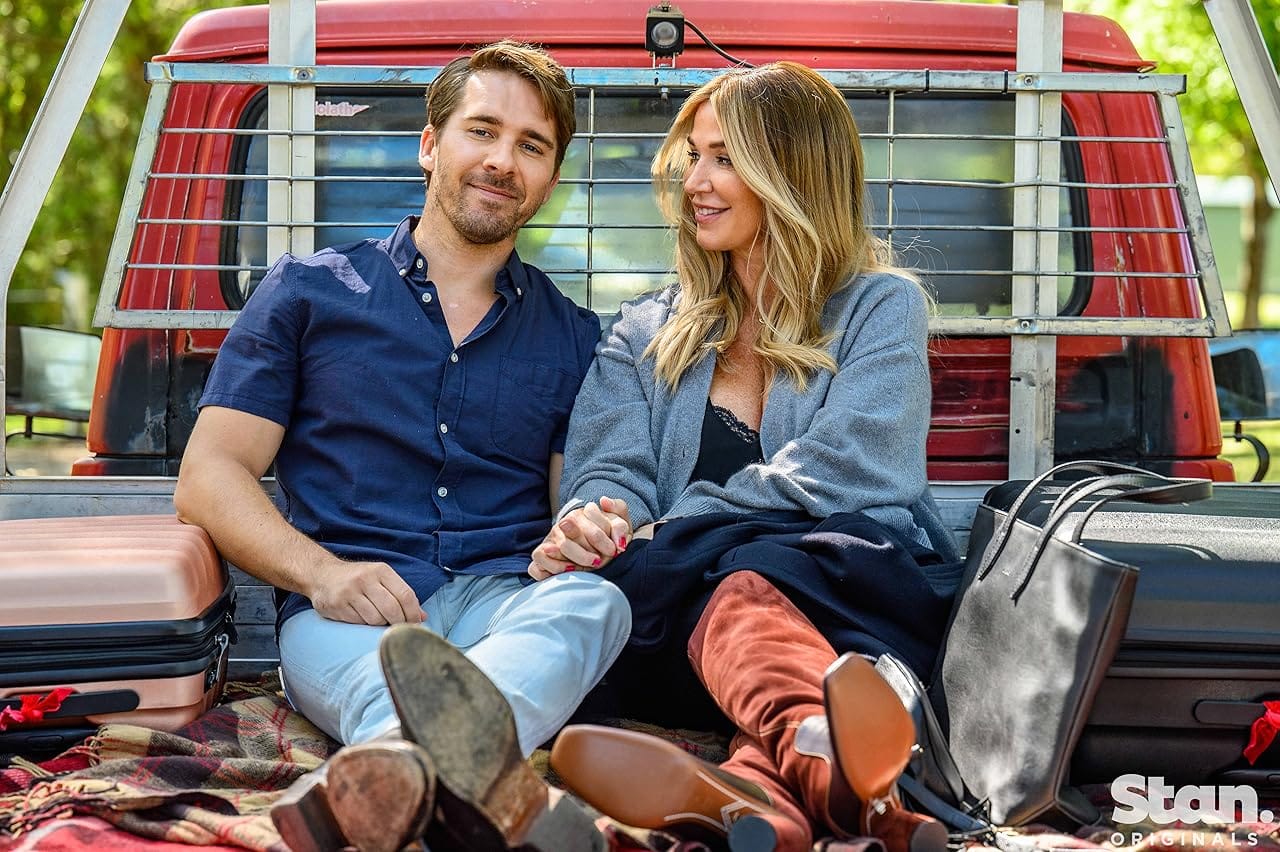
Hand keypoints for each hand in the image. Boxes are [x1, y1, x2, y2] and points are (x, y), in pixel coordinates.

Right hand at [306, 559, 425, 624]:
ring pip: (375, 619)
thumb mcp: (381, 578)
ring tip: (379, 621)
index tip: (415, 624)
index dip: (413, 613)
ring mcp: (349, 592)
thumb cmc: (358, 579)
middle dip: (399, 623)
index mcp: (381, 570)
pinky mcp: (337, 606)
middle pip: (392, 609)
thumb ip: (401, 594)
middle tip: (398, 629)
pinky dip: (365, 626)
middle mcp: (365, 579)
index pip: (405, 595)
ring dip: (380, 625)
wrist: (322, 575)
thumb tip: (422, 616)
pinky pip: (359, 623)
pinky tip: (363, 620)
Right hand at [527, 497, 631, 580]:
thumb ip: (619, 516)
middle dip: (592, 549)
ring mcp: (552, 537)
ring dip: (578, 558)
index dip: (605, 538)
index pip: (591, 519)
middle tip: (601, 560)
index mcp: (585, 512)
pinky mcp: (541, 554)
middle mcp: (566, 522)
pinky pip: (540, 557)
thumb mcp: (619, 529)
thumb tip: (603, 501)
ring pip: (560, 544)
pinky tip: (570, 570)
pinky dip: (554, 566)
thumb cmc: (608, 542)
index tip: (616, 550)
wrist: (595, 558)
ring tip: (591, 566)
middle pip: (573, 530)